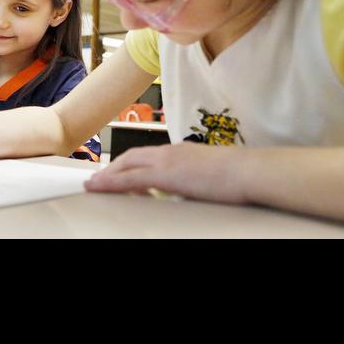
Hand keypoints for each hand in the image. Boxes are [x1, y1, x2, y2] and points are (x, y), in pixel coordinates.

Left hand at [85, 143, 249, 203]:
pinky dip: (112, 183)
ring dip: (108, 175)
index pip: (150, 155)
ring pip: (127, 166)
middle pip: (132, 157)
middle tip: (99, 180)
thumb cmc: (241, 175)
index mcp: (183, 151)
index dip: (131, 163)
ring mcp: (167, 161)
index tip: (120, 171)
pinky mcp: (166, 174)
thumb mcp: (213, 176)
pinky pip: (131, 179)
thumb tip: (193, 191)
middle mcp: (171, 152)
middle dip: (114, 168)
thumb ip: (197, 181)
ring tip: (94, 186)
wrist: (249, 171)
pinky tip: (100, 188)